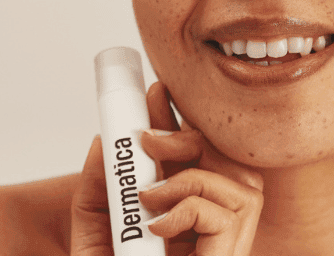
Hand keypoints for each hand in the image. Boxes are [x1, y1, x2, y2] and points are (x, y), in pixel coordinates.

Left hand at [70, 82, 262, 255]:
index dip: (180, 120)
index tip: (154, 92)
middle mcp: (216, 226)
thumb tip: (104, 141)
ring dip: (188, 176)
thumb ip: (98, 189)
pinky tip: (156, 227)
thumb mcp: (94, 232)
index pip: (197, 154)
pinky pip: (228, 211)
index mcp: (188, 213)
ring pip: (240, 182)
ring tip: (147, 198)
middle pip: (229, 160)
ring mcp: (229, 245)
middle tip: (146, 136)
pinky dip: (188, 206)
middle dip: (189, 134)